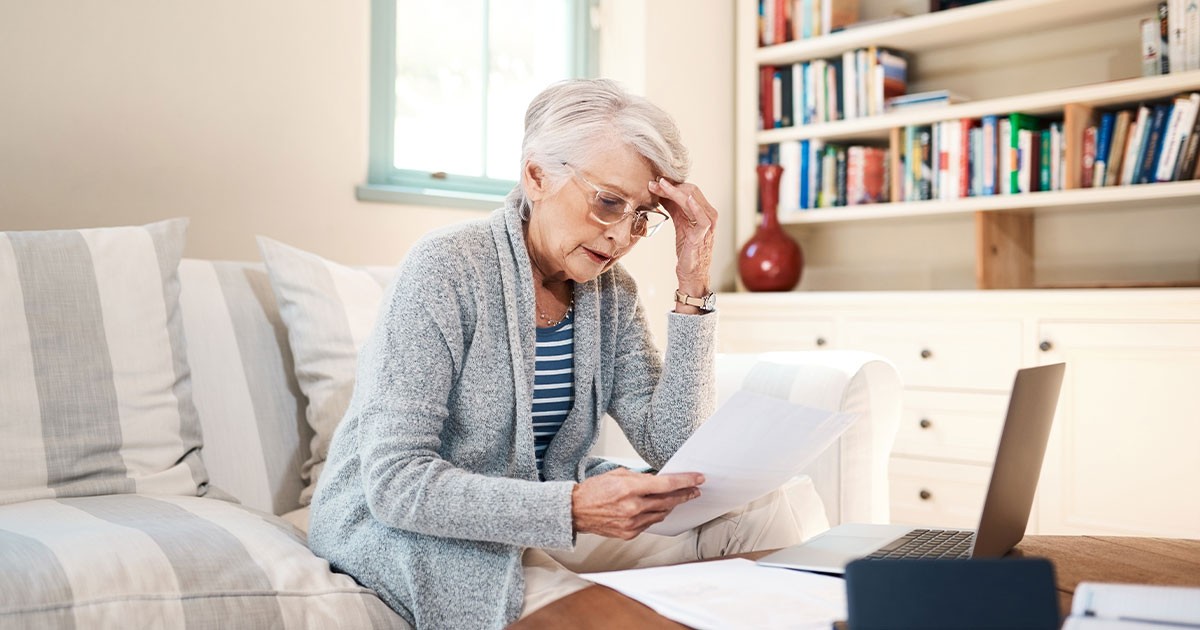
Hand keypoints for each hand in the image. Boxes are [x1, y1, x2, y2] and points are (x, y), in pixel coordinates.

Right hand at [571, 468, 704, 539]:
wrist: (575, 511)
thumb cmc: (593, 491)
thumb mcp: (618, 474)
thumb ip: (640, 477)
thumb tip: (659, 479)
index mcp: (629, 488)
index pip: (666, 485)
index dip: (685, 481)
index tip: (697, 479)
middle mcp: (632, 507)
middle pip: (668, 501)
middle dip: (685, 494)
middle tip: (694, 490)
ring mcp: (631, 522)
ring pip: (661, 514)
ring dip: (671, 505)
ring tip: (678, 498)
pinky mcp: (629, 533)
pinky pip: (650, 523)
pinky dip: (655, 515)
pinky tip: (657, 509)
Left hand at [648, 178, 717, 303]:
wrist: (692, 271)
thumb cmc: (687, 248)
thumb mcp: (679, 222)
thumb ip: (673, 207)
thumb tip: (660, 191)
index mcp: (703, 210)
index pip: (688, 189)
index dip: (671, 184)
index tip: (655, 182)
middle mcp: (708, 213)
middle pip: (690, 191)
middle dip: (670, 186)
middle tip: (653, 183)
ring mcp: (708, 223)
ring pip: (692, 199)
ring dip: (674, 191)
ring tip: (660, 186)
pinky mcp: (704, 233)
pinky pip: (702, 217)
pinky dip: (694, 206)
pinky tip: (686, 199)